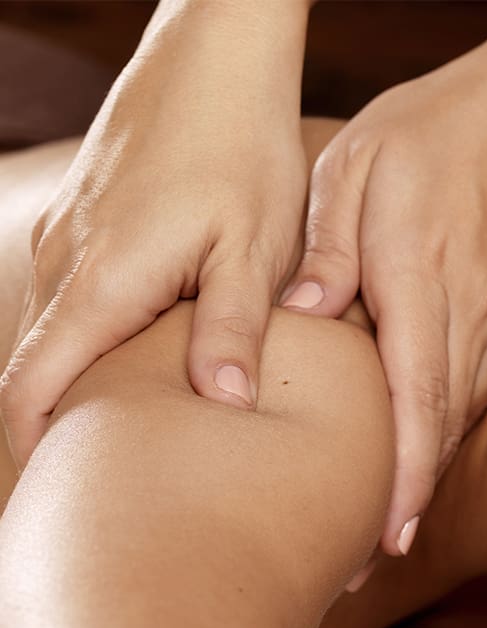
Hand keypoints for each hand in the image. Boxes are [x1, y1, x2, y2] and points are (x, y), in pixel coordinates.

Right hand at [1, 0, 308, 468]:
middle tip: (90, 499)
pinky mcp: (86, 227)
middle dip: (53, 439)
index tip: (48, 509)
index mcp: (101, 284)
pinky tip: (130, 377)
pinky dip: (86, 352)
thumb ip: (232, 325)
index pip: (33, 391)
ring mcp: (68, 242)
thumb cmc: (242, 149)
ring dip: (72, 396)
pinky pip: (70, 306)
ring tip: (114, 454)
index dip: (32, 457)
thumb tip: (222, 405)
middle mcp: (66, 266)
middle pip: (34, 375)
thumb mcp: (253, 244)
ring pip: (52, 340)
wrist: (214, 57)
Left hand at [279, 27, 486, 554]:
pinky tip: (418, 449)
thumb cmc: (443, 124)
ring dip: (424, 472)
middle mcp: (480, 311)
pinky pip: (484, 386)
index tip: (387, 539)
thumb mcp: (360, 160)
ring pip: (464, 416)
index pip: (419, 395)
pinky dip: (448, 426)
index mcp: (426, 272)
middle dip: (403, 502)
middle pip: (442, 428)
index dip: (405, 476)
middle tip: (360, 564)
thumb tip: (304, 315)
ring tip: (379, 525)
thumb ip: (330, 242)